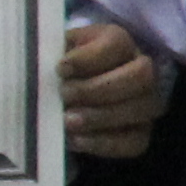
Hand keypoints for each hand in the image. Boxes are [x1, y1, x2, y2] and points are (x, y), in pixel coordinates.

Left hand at [57, 21, 165, 159]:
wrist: (67, 92)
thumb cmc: (60, 69)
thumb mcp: (54, 51)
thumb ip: (48, 54)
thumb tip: (38, 70)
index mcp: (118, 42)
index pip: (117, 44)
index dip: (88, 58)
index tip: (59, 69)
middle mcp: (141, 69)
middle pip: (141, 75)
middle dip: (99, 88)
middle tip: (65, 96)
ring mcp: (147, 102)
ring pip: (141, 108)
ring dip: (100, 116)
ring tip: (66, 121)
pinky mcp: (141, 132)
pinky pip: (134, 142)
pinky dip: (103, 143)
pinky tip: (75, 140)